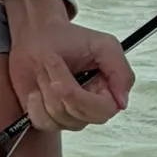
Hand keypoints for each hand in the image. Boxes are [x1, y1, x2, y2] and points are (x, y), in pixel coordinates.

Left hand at [4, 0, 134, 131]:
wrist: (36, 34)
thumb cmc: (67, 38)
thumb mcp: (102, 45)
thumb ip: (120, 71)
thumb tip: (121, 102)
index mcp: (106, 93)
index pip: (104, 110)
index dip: (82, 97)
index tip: (67, 77)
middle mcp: (89, 108)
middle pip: (81, 116)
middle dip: (62, 88)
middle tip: (51, 61)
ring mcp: (67, 115)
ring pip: (60, 118)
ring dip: (46, 88)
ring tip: (44, 68)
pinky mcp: (46, 117)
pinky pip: (43, 122)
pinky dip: (35, 103)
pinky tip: (35, 88)